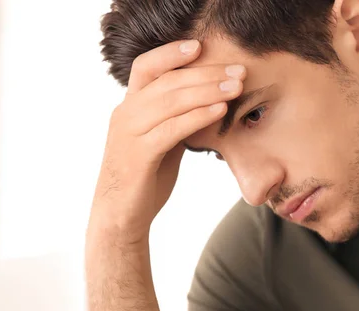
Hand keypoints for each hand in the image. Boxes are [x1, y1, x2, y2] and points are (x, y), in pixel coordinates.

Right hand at [89, 40, 245, 243]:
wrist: (121, 216)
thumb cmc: (144, 178)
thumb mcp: (161, 142)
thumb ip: (175, 121)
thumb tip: (207, 104)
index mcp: (129, 108)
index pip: (146, 67)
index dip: (171, 53)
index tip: (200, 46)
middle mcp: (125, 115)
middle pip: (167, 82)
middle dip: (206, 73)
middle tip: (238, 70)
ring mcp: (129, 134)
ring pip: (170, 101)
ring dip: (208, 91)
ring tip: (237, 86)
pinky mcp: (138, 155)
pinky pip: (172, 129)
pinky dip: (198, 117)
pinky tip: (220, 110)